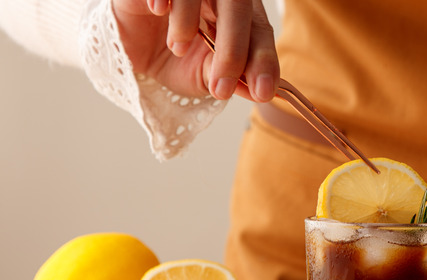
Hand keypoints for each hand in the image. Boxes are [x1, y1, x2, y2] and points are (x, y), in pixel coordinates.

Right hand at [112, 0, 278, 101]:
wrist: (129, 49)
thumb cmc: (174, 59)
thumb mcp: (204, 75)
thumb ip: (232, 79)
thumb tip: (261, 91)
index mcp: (239, 14)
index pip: (259, 30)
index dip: (263, 59)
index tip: (262, 91)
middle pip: (238, 6)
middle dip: (234, 49)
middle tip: (222, 87)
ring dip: (188, 23)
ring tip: (177, 49)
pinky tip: (159, 10)